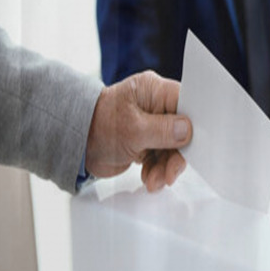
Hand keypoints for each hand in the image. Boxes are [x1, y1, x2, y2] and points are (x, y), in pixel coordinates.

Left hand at [85, 71, 192, 191]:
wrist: (72, 144)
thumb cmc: (95, 125)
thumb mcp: (132, 129)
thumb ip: (162, 130)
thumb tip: (188, 131)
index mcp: (154, 90)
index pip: (186, 102)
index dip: (195, 121)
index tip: (197, 142)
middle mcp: (155, 105)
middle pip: (182, 128)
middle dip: (177, 153)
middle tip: (172, 171)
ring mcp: (152, 124)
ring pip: (173, 147)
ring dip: (166, 166)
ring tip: (156, 180)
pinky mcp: (146, 141)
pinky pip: (162, 157)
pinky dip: (158, 170)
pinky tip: (150, 178)